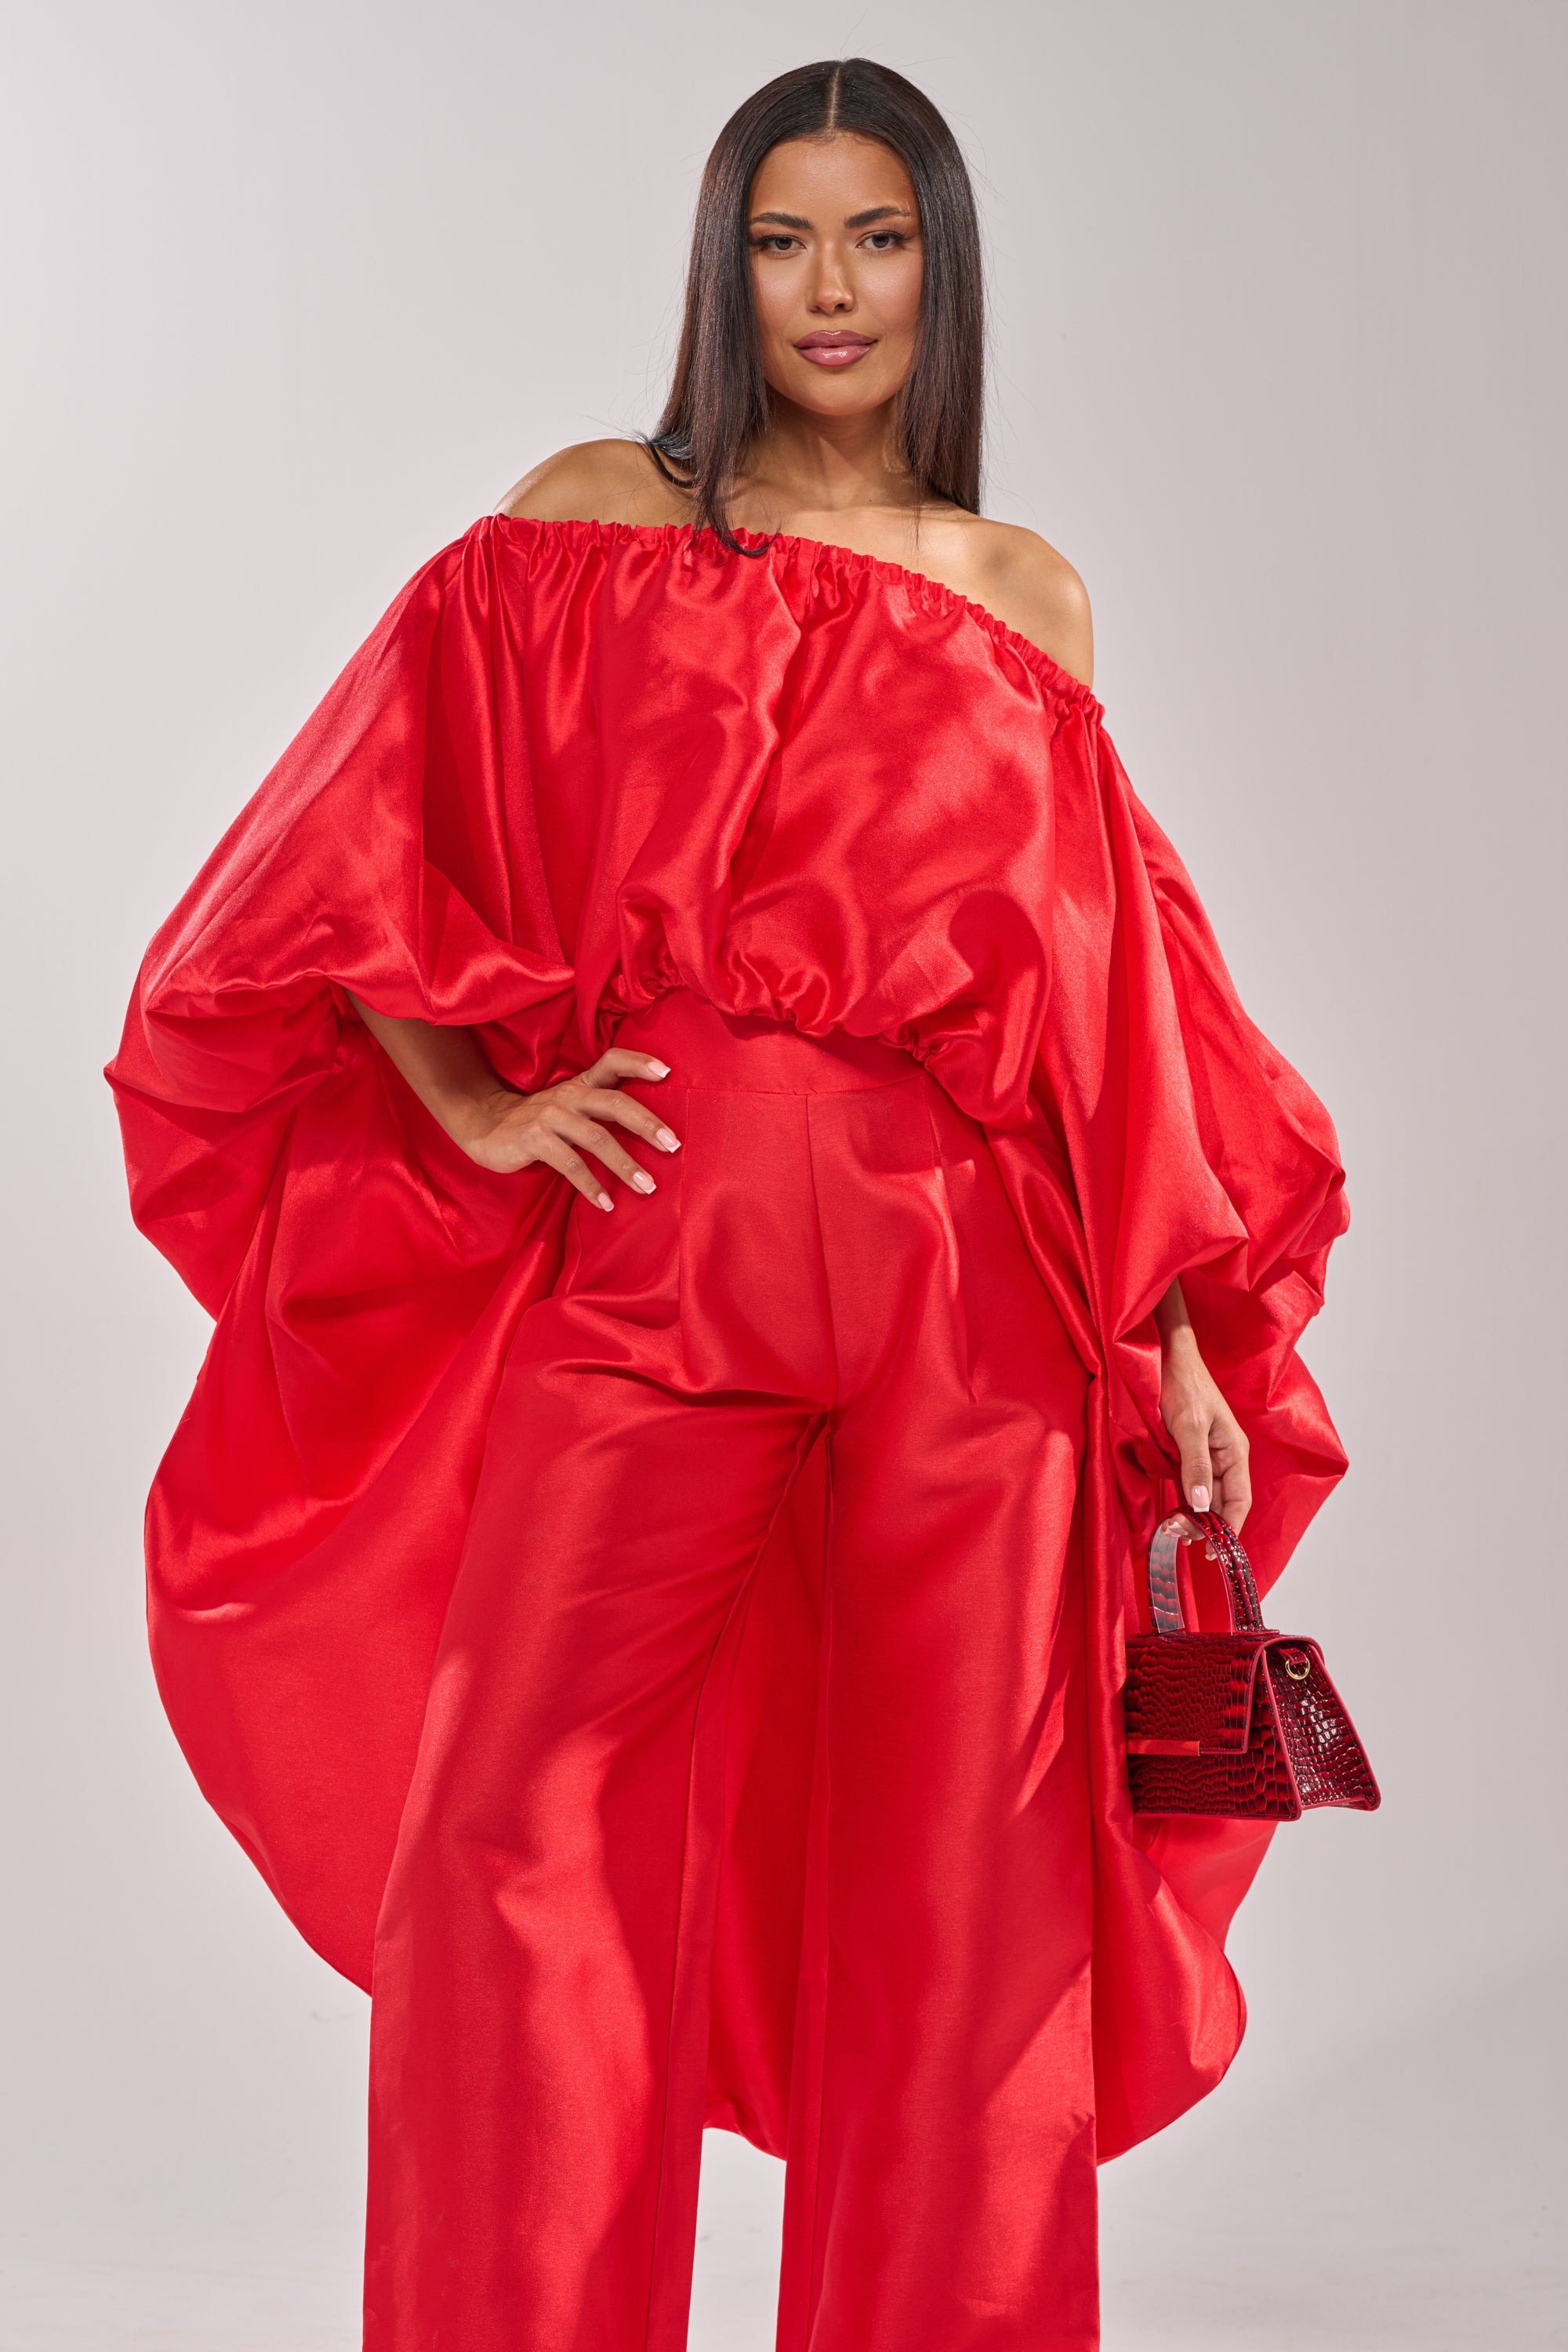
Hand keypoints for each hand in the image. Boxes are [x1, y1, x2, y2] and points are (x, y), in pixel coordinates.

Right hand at [445, 1049, 679, 1208]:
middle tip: (673, 1145)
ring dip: (625, 1165)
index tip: (667, 1072)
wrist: (485, 1126)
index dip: (639, 1062)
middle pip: (615, 1103)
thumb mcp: (569, 1105)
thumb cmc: (539, 1120)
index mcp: (581, 1084)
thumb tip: (650, 1128)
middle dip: (647, 1124)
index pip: (612, 1061)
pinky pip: (570, 1165)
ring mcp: (550, 1116)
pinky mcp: (534, 1139)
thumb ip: (600, 1106)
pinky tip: (606, 1203)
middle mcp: (568, 1095)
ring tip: (647, 1187)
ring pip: (596, 1138)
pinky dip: (591, 1186)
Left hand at [1158, 1324, 1251, 1531]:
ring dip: (1193, 1516)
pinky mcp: (1189, 1452)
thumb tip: (1202, 1507)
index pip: (1239, 1501)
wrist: (1166, 1358)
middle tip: (1180, 1538)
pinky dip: (1184, 1501)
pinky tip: (1174, 1513)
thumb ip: (1196, 1467)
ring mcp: (1207, 1456)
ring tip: (1174, 1531)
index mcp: (1235, 1451)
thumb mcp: (1189, 1427)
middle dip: (1206, 1524)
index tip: (1214, 1551)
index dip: (1229, 1528)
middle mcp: (1225, 1457)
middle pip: (1221, 1503)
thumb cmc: (1183, 1386)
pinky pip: (1191, 1484)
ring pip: (1205, 1497)